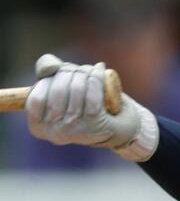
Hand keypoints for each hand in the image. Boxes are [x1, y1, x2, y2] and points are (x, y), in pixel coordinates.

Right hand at [25, 55, 158, 160]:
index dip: (49, 78)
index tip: (61, 72)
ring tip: (92, 70)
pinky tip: (100, 69)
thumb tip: (51, 67)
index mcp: (39, 128)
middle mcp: (54, 133)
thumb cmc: (88, 104)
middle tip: (82, 70)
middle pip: (57, 89)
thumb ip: (48, 72)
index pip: (36, 96)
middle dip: (71, 72)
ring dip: (85, 73)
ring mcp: (74, 131)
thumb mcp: (63, 87)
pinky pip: (92, 94)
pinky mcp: (95, 126)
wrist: (121, 124)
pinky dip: (97, 77)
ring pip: (76, 89)